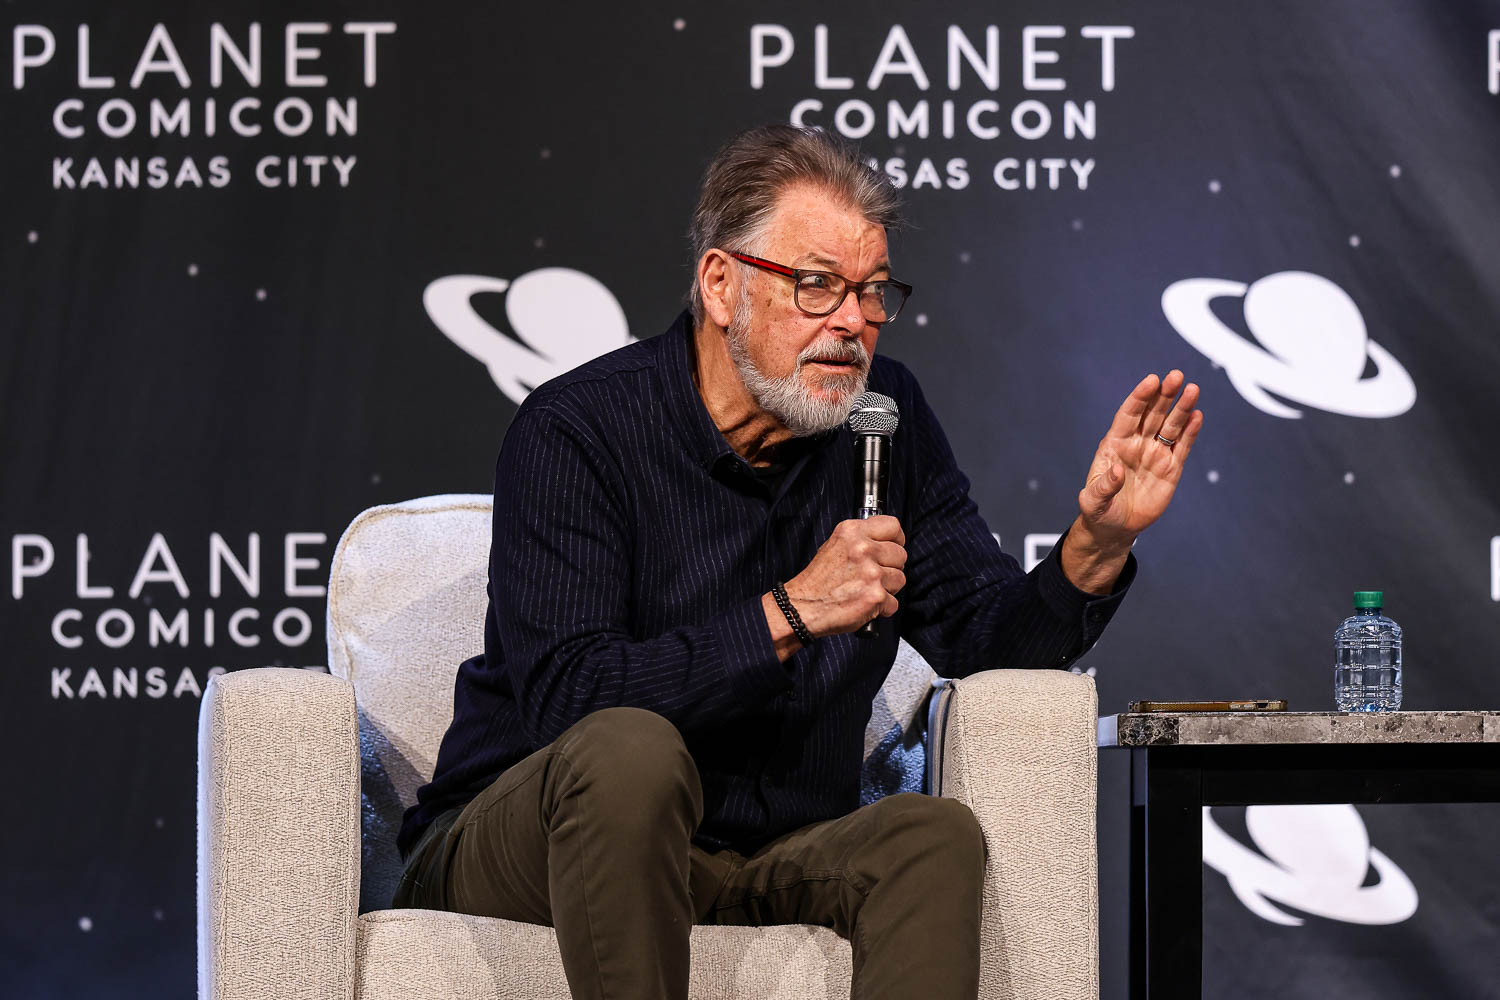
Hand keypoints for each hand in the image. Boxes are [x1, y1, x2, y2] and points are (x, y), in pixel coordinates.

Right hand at [784, 516, 906, 637]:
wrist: (802, 608)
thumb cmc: (817, 581)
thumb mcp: (833, 546)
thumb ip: (860, 539)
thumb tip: (885, 540)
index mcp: (852, 532)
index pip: (892, 525)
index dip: (896, 539)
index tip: (893, 546)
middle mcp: (862, 549)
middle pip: (900, 554)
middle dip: (891, 567)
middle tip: (874, 575)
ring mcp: (871, 573)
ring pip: (900, 579)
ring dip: (887, 589)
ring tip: (866, 590)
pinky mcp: (875, 596)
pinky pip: (894, 603)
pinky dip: (882, 608)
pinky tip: (864, 604)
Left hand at [1077, 370, 1203, 549]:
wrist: (1115, 527)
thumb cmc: (1099, 510)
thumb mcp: (1093, 500)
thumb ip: (1104, 486)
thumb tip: (1115, 471)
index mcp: (1115, 444)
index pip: (1128, 415)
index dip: (1140, 397)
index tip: (1152, 380)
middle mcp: (1137, 444)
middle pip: (1153, 414)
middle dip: (1164, 395)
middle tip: (1176, 376)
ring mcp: (1155, 454)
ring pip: (1171, 426)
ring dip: (1182, 408)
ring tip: (1193, 390)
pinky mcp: (1171, 469)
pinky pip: (1182, 447)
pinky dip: (1190, 432)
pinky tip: (1197, 416)